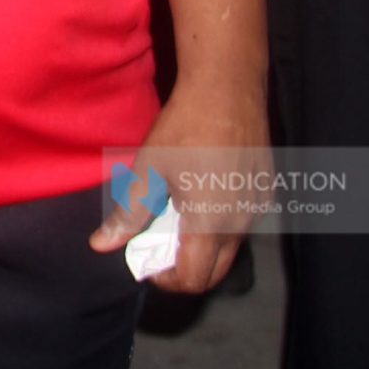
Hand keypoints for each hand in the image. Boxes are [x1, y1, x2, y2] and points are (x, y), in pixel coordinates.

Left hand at [90, 81, 270, 294]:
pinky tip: (201, 194)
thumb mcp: (148, 170)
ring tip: (176, 213)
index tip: (147, 261)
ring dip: (203, 245)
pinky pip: (243, 222)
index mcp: (210, 223)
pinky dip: (221, 223)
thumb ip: (128, 213)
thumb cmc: (186, 126)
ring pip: (230, 247)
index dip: (165, 279)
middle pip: (215, 272)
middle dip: (184, 268)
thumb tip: (101, 245)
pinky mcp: (267, 191)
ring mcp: (258, 208)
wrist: (228, 88)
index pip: (192, 279)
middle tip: (158, 243)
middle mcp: (241, 223)